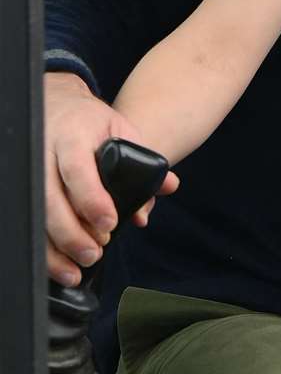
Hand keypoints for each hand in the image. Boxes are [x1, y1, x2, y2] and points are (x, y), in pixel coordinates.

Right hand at [45, 72, 179, 285]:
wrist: (58, 104)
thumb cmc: (94, 123)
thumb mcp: (123, 131)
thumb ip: (144, 162)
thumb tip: (166, 187)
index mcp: (73, 134)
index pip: (77, 168)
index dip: (91, 198)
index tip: (109, 223)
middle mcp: (44, 150)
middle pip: (50, 196)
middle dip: (72, 231)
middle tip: (94, 253)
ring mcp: (28, 168)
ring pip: (34, 213)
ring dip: (55, 246)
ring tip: (77, 268)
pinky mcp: (22, 184)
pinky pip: (27, 220)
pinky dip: (43, 247)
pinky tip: (59, 265)